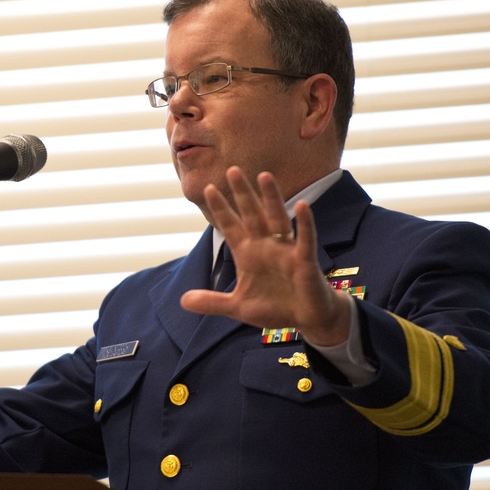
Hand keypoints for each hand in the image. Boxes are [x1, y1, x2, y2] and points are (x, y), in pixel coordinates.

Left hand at [181, 168, 349, 345]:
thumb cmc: (275, 308)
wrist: (306, 320)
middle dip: (242, 194)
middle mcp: (266, 247)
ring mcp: (286, 251)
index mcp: (248, 254)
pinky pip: (304, 239)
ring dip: (271, 199)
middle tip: (232, 169)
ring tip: (264, 176)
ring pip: (277, 219)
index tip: (208, 189)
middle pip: (251, 215)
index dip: (220, 209)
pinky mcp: (304, 261)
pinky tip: (302, 205)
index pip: (231, 227)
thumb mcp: (238, 306)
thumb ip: (212, 302)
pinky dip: (304, 223)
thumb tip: (182, 301)